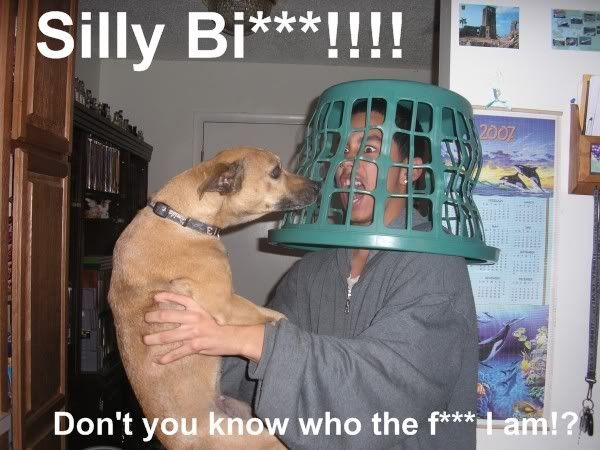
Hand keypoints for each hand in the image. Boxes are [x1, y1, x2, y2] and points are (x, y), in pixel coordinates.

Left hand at [143, 291, 264, 363]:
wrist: (234, 337)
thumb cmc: (220, 324)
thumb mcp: (208, 312)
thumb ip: (195, 309)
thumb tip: (181, 306)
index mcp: (197, 308)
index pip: (179, 298)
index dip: (166, 296)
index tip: (154, 297)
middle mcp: (193, 318)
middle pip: (168, 315)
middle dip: (154, 317)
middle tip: (146, 319)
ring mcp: (193, 333)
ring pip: (169, 336)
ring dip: (155, 338)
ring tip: (146, 340)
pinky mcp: (195, 346)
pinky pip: (178, 352)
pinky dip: (167, 357)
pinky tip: (159, 360)